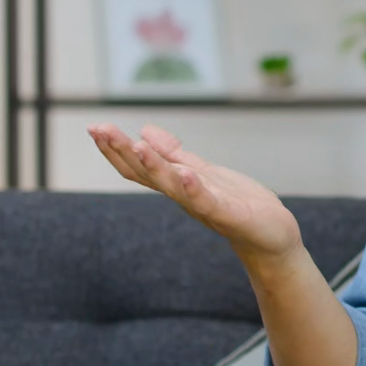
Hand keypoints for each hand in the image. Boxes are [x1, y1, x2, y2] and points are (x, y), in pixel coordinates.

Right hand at [87, 123, 302, 263]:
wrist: (271, 237)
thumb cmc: (237, 205)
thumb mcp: (202, 172)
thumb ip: (174, 155)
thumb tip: (143, 130)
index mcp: (177, 184)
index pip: (139, 167)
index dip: (116, 149)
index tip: (94, 128)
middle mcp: (184, 196)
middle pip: (147, 173)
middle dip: (122, 151)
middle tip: (98, 130)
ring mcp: (205, 206)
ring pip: (173, 186)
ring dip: (154, 166)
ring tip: (136, 145)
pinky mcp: (229, 214)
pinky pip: (208, 202)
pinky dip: (195, 189)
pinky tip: (185, 173)